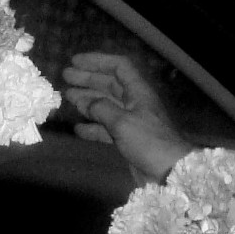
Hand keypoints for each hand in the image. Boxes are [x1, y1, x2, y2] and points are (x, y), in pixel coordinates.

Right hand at [62, 52, 192, 183]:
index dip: (98, 61)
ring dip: (87, 101)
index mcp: (139, 92)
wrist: (169, 172)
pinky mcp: (128, 140)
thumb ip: (101, 108)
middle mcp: (135, 103)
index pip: (119, 67)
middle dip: (88, 79)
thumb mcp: (123, 121)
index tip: (75, 62)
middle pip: (110, 85)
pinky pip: (107, 129)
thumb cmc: (148, 141)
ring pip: (106, 106)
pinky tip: (78, 129)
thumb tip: (85, 102)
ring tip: (67, 98)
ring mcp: (131, 122)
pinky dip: (93, 127)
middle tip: (65, 77)